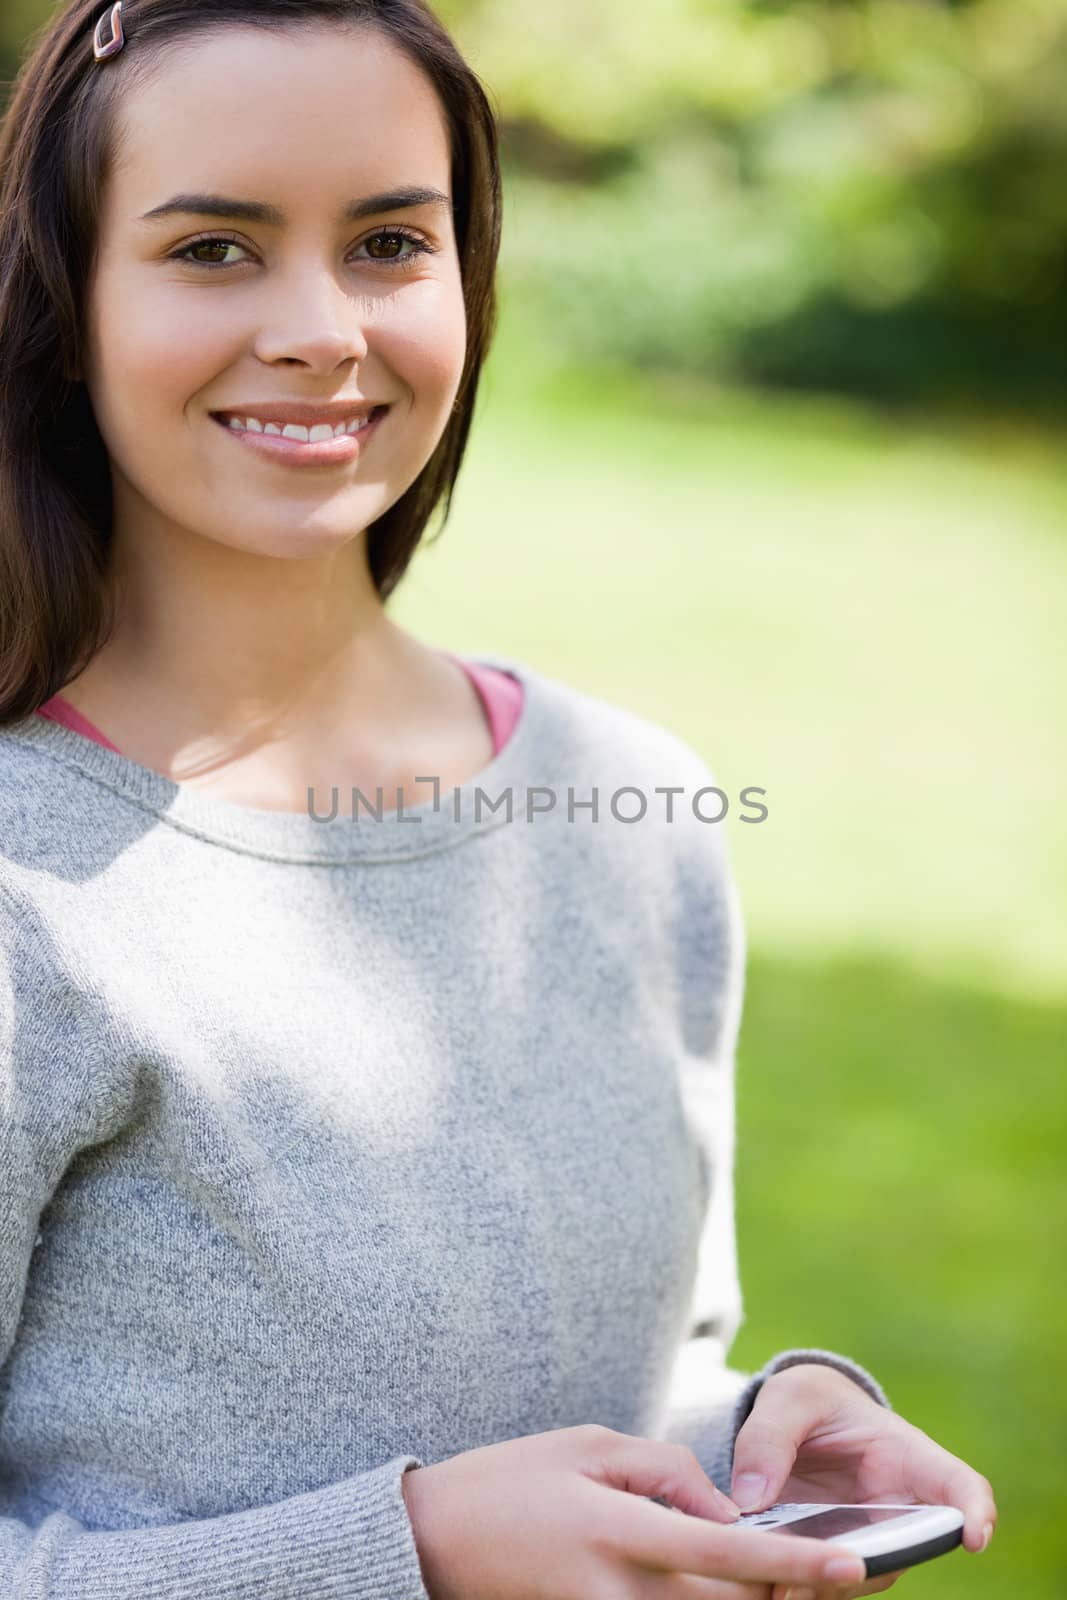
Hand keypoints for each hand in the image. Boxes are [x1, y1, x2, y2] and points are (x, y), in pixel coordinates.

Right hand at [401, 1422, 872, 1597]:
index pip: (726, 1556)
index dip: (794, 1564)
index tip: (850, 1566)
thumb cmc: (510, 1481)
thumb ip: (665, 1471)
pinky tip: (726, 1589)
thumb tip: (724, 1513)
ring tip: (781, 1581)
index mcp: (619, 1532)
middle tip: (827, 1573)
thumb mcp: (587, 1445)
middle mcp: (619, 1594)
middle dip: (784, 1599)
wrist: (430, 1543)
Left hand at [729, 1363, 998, 1599]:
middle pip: (906, 1551)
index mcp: (905, 1456)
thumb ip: (769, 1437)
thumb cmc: (808, 1401)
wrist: (792, 1423)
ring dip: (825, 1583)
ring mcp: (867, 1540)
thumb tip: (752, 1499)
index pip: (958, 1485)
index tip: (974, 1537)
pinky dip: (795, 1585)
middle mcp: (896, 1509)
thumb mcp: (789, 1398)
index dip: (974, 1512)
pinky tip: (765, 1582)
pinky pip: (822, 1582)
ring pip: (859, 1575)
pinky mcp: (829, 1559)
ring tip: (783, 1584)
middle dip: (872, 1567)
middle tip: (826, 1576)